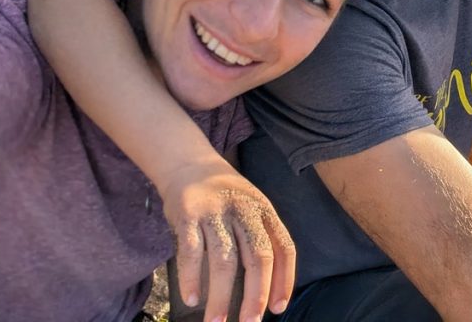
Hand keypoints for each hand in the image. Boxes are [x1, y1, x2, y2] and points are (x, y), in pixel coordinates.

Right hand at [160, 158, 295, 321]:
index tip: (277, 308)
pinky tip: (191, 299)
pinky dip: (190, 278)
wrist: (189, 163)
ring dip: (220, 296)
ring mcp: (215, 211)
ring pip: (223, 260)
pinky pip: (190, 251)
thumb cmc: (224, 195)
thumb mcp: (251, 208)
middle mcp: (244, 210)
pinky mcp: (188, 214)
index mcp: (264, 211)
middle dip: (255, 294)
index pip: (283, 248)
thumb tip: (268, 288)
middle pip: (257, 257)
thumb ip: (260, 238)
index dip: (284, 280)